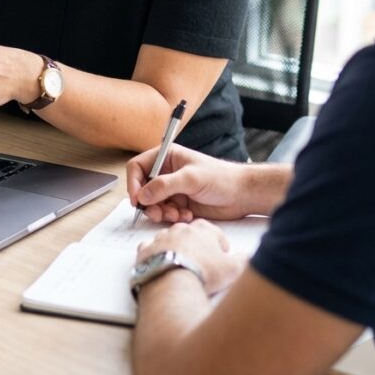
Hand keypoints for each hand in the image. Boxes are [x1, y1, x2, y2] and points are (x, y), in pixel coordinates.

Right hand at [127, 144, 249, 223]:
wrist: (241, 195)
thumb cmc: (221, 178)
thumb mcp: (191, 178)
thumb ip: (165, 185)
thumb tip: (142, 195)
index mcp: (167, 157)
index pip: (138, 167)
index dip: (133, 183)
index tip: (137, 199)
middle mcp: (166, 172)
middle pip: (143, 188)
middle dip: (149, 203)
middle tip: (158, 213)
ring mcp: (172, 189)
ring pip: (153, 204)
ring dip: (162, 212)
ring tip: (177, 215)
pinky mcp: (179, 204)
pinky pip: (165, 213)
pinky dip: (172, 217)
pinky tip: (187, 215)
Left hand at [136, 220, 245, 296]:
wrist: (174, 284)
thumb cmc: (203, 273)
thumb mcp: (234, 268)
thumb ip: (244, 260)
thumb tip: (247, 258)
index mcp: (202, 229)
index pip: (214, 232)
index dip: (219, 245)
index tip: (220, 255)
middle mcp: (180, 228)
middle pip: (190, 235)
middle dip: (196, 246)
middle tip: (201, 263)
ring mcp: (161, 238)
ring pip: (169, 240)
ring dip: (175, 250)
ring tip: (181, 267)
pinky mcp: (146, 250)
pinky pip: (150, 249)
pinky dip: (155, 255)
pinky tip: (162, 265)